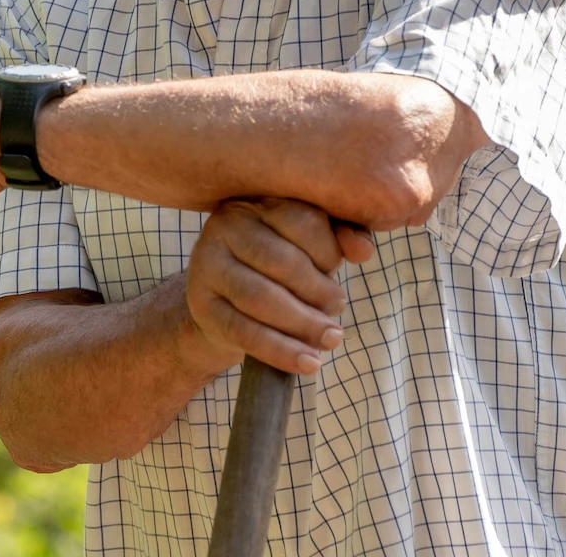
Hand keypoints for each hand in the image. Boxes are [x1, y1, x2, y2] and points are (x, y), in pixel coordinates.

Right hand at [183, 198, 375, 374]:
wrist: (222, 301)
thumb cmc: (276, 268)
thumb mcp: (307, 246)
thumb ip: (340, 238)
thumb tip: (363, 250)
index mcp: (258, 200)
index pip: (302, 219)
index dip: (329, 251)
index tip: (337, 271)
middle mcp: (226, 225)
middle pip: (283, 262)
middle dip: (319, 292)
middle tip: (338, 309)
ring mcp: (207, 264)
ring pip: (262, 298)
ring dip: (304, 324)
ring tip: (331, 339)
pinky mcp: (201, 303)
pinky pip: (244, 331)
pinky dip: (281, 351)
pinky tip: (309, 364)